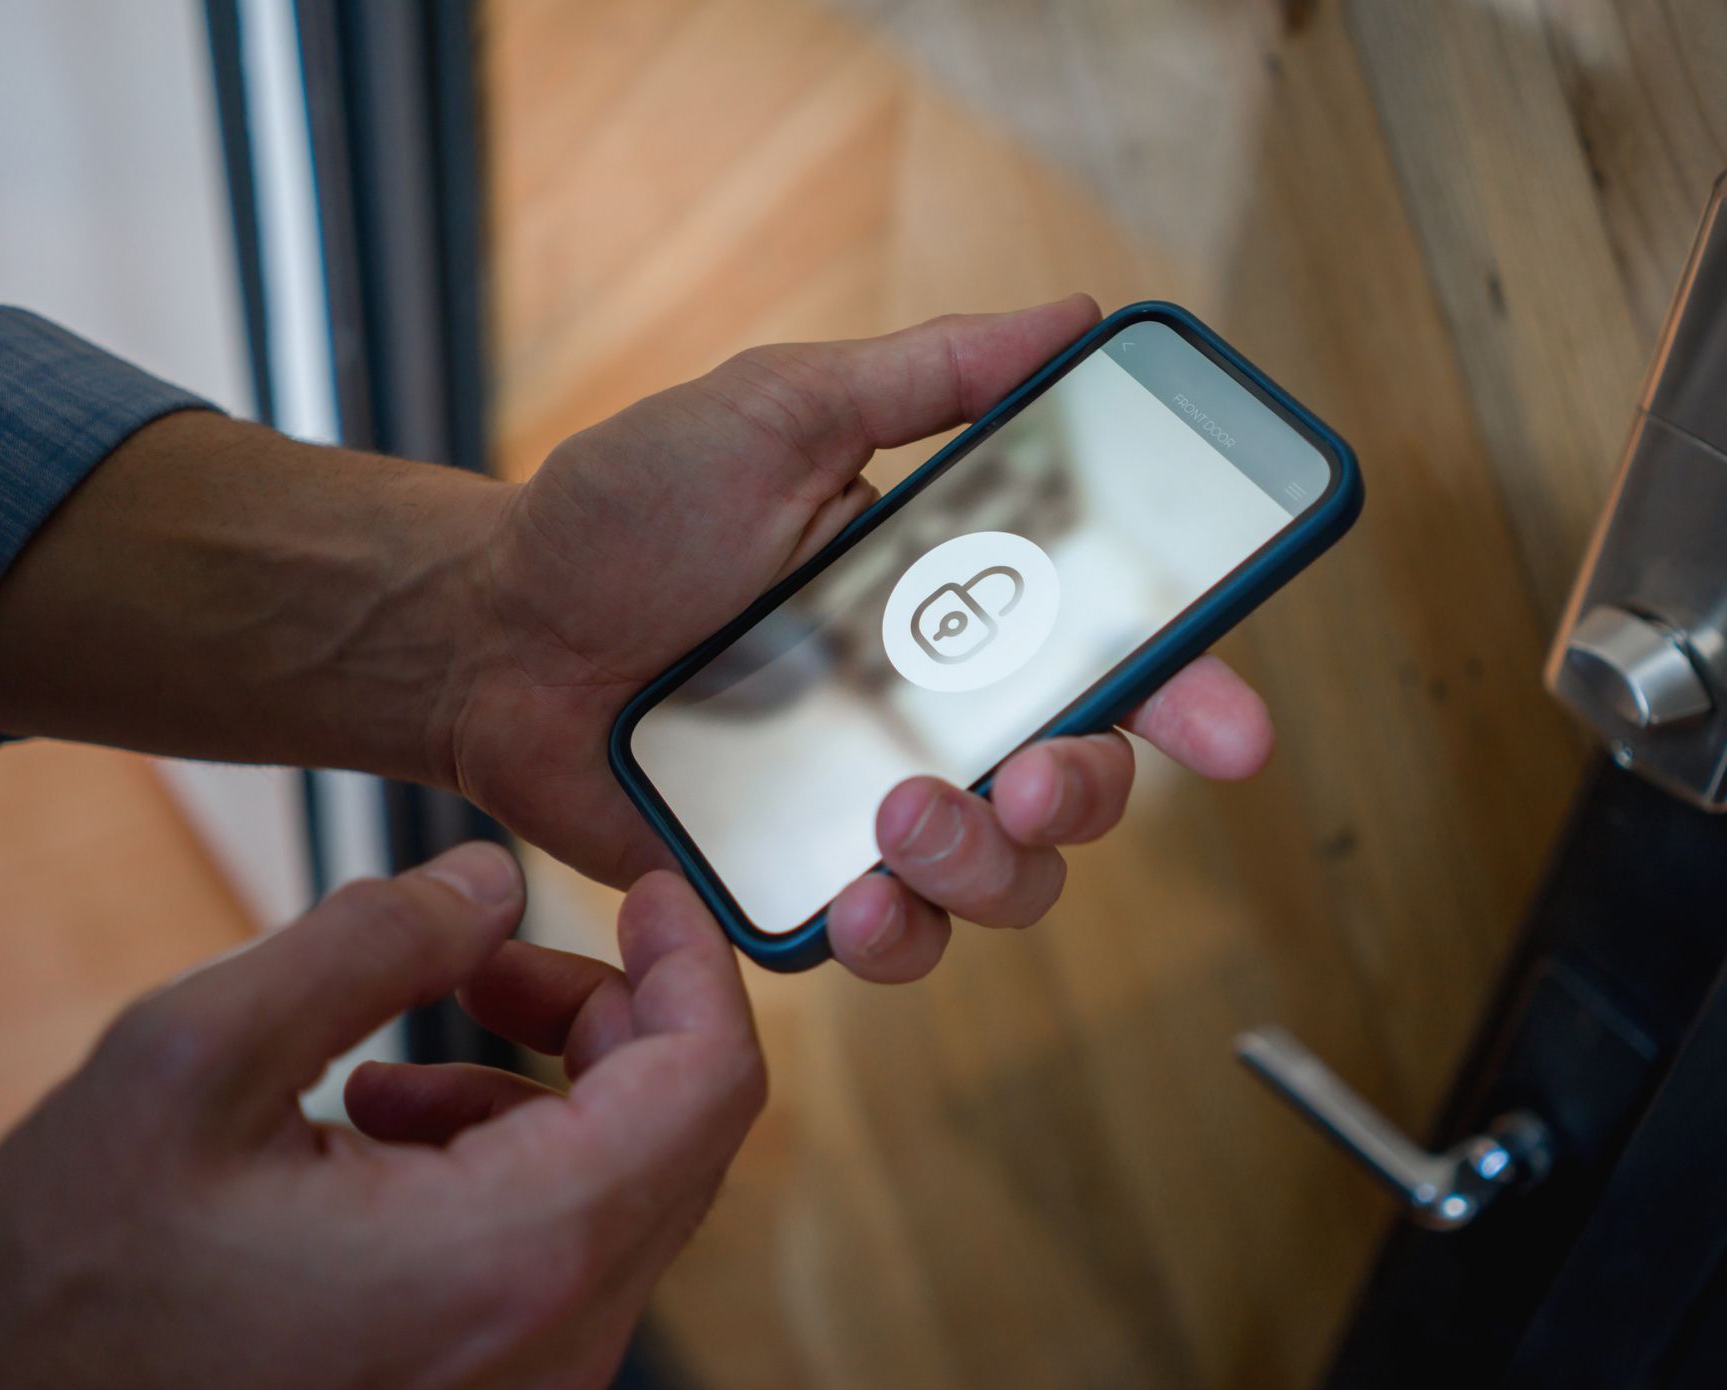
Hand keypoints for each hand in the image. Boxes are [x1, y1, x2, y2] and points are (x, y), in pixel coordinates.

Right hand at [0, 844, 763, 1389]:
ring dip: (540, 1093)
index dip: (695, 962)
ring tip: (398, 1062)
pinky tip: (384, 1140)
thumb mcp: (186, 1064)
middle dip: (603, 1017)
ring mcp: (531, 1389)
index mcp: (512, 1259)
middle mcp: (554, 1346)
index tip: (649, 891)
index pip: (710, 1083)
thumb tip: (492, 882)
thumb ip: (366, 943)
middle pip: (680, 1134)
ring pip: (622, 1194)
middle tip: (490, 964)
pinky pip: (560, 1262)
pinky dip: (508, 1174)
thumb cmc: (65, 1295)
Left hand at [449, 297, 1274, 978]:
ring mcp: (869, 805)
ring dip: (987, 871)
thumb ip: (930, 377)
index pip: (1113, 654)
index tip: (1235, 731)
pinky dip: (896, 938)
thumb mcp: (781, 411)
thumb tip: (1075, 317)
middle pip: (1084, 788)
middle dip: (1087, 797)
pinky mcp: (798, 881)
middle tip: (1026, 776)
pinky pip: (893, 941)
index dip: (1193, 693)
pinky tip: (853, 902)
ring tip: (898, 818)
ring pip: (1008, 884)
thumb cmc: (626, 512)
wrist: (490, 627)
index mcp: (956, 605)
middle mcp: (934, 712)